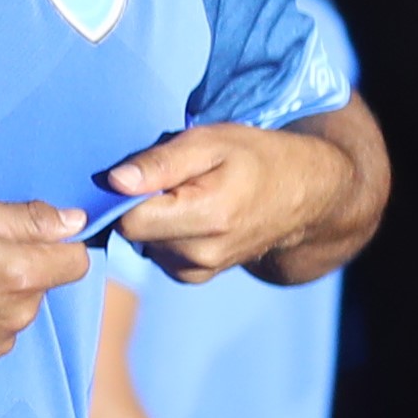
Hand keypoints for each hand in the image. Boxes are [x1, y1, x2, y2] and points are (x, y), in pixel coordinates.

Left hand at [103, 123, 337, 281]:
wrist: (303, 196)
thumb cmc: (257, 158)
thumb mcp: (210, 142)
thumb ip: (161, 163)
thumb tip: (113, 181)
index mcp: (205, 216)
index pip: (129, 218)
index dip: (125, 193)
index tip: (143, 172)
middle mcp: (199, 253)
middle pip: (133, 231)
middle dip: (140, 202)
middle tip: (172, 177)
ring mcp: (198, 269)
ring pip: (143, 243)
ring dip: (154, 217)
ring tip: (186, 193)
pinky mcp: (195, 276)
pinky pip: (157, 253)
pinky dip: (164, 232)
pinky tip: (189, 212)